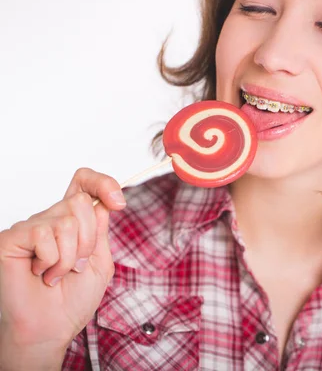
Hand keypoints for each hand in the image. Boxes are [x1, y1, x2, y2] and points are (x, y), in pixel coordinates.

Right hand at [0, 168, 125, 367]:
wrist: (51, 329)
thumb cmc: (73, 300)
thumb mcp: (100, 261)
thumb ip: (100, 231)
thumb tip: (103, 202)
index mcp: (74, 223)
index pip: (83, 183)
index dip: (102, 183)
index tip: (118, 202)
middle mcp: (50, 220)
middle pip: (81, 202)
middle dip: (89, 239)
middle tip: (79, 265)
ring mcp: (30, 228)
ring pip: (66, 221)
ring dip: (71, 256)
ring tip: (58, 274)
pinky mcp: (12, 239)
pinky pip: (43, 234)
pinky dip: (51, 260)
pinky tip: (41, 274)